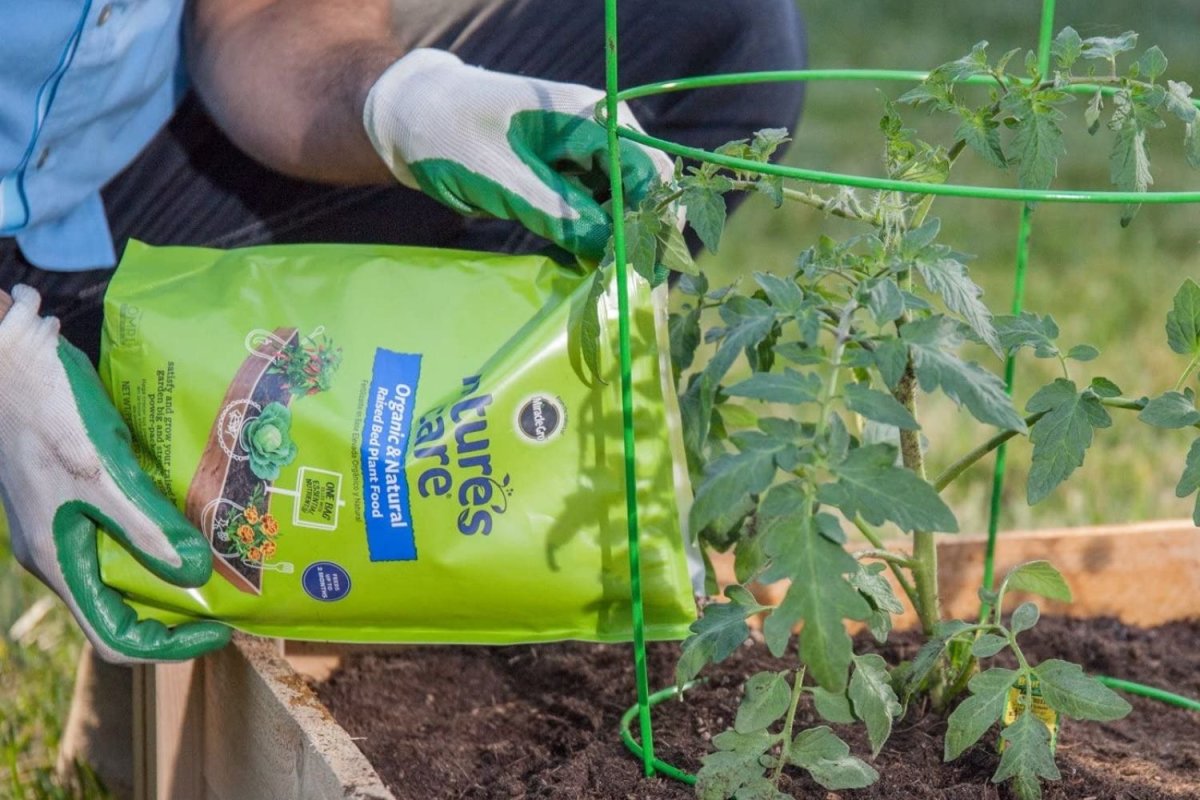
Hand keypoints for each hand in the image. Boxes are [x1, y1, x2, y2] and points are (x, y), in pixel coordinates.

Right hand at [0, 286, 229, 663]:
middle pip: (121, 609)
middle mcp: (59, 552)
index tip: (221, 629)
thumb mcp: (103, 473)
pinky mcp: (71, 494)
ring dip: (169, 571)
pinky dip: (156, 535)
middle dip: (176, 610)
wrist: (7, 357)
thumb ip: (147, 528)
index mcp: (59, 561)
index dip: (170, 645)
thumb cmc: (48, 413)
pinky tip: (192, 515)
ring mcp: (62, 522)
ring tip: (223, 560)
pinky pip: (118, 532)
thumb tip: (197, 574)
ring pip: (121, 571)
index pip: (115, 637)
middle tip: (232, 596)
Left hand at [362, 48, 672, 259]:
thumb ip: (559, 213)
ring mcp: (585, 153)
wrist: (412, 119)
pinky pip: (597, 209)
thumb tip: (609, 251)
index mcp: (591, 117)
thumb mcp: (503, 179)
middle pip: (646, 188)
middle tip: (625, 283)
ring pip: (624, 203)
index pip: (648, 173)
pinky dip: (594, 237)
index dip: (650, 222)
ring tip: (605, 279)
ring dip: (618, 240)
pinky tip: (584, 264)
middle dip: (641, 235)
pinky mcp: (569, 175)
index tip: (638, 270)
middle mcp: (600, 131)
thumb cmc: (451, 136)